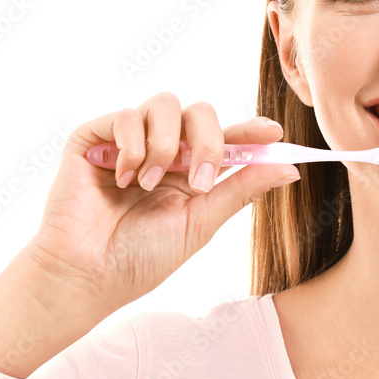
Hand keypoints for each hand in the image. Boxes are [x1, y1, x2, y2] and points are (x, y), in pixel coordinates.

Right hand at [26, 92, 298, 314]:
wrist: (88, 275)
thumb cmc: (141, 257)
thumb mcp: (201, 222)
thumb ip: (240, 189)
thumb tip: (290, 168)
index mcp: (191, 171)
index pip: (226, 138)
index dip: (251, 131)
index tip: (273, 133)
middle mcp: (163, 150)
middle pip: (200, 112)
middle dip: (209, 141)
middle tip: (201, 180)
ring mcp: (128, 141)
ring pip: (165, 103)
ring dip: (166, 145)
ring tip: (150, 184)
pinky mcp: (94, 137)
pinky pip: (126, 115)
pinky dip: (131, 146)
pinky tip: (122, 179)